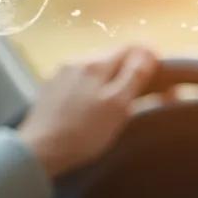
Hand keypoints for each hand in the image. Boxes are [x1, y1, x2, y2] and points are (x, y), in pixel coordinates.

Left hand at [18, 46, 158, 179]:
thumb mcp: (117, 106)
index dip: (148, 59)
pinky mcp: (49, 87)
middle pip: (112, 56)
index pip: (130, 47)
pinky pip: (78, 79)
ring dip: (108, 78)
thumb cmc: (84, 132)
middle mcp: (77, 60)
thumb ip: (134, 76)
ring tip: (114, 103)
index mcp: (96, 63)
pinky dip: (90, 87)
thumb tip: (148, 51)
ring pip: (94, 68)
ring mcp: (60, 73)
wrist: (38, 150)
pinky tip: (89, 107)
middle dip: (128, 69)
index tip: (159, 78)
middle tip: (139, 95)